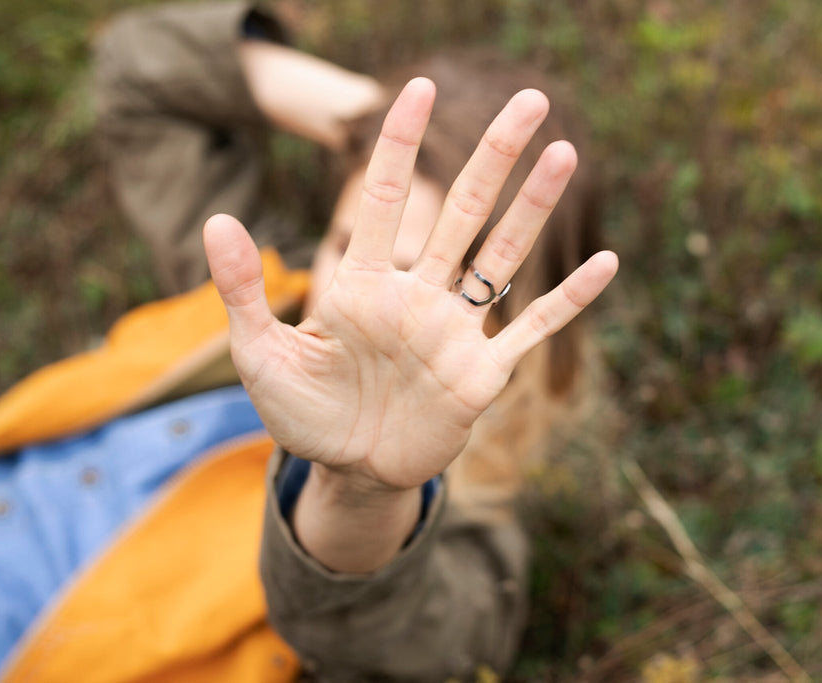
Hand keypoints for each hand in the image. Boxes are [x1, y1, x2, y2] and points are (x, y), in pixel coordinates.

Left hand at [204, 78, 617, 494]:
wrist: (346, 470)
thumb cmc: (303, 413)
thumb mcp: (260, 355)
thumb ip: (244, 291)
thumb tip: (215, 220)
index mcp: (365, 285)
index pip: (388, 198)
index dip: (402, 142)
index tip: (418, 87)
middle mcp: (417, 296)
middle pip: (463, 212)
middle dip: (493, 155)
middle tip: (528, 99)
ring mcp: (454, 332)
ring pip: (503, 258)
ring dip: (534, 209)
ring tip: (565, 154)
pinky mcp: (481, 375)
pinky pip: (532, 329)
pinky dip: (567, 300)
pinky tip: (606, 264)